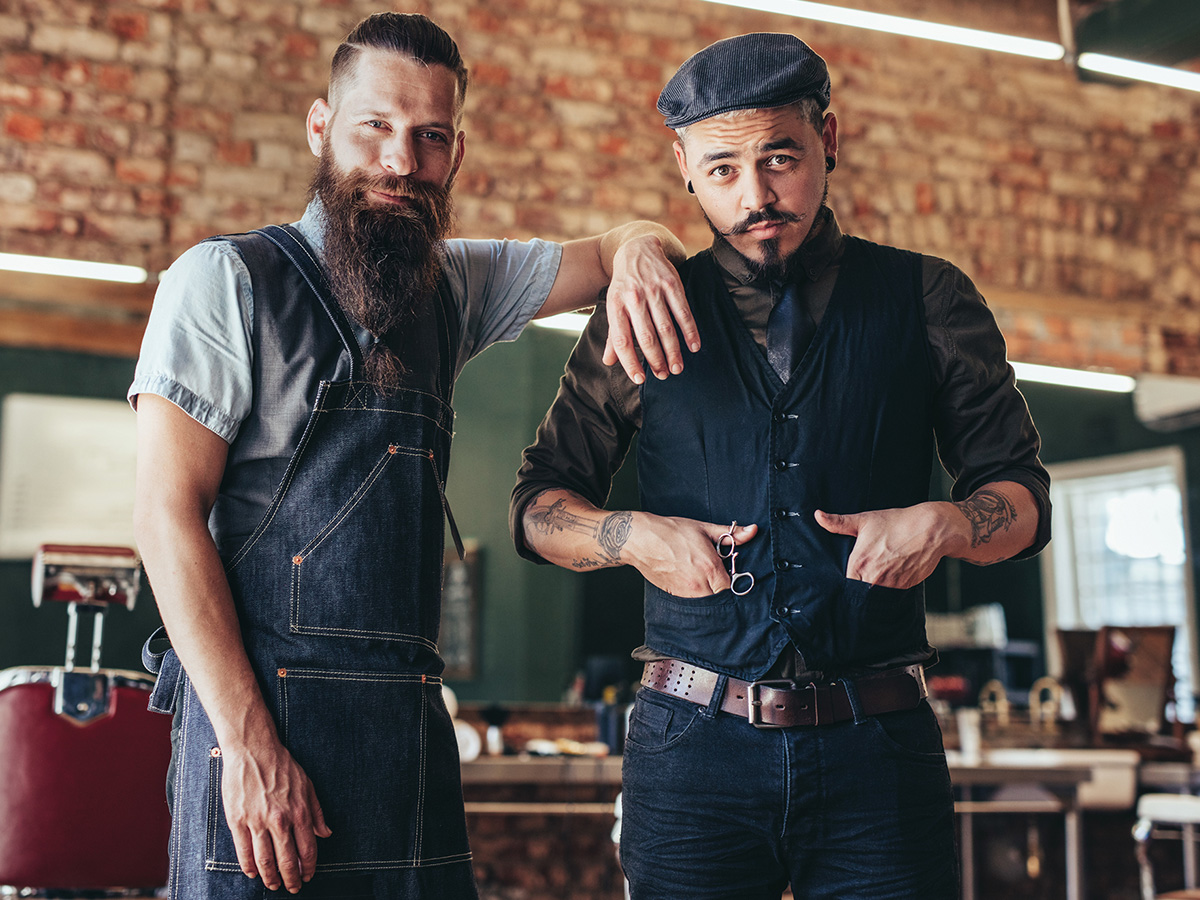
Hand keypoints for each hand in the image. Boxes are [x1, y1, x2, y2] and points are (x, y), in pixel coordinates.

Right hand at [220, 738, 332, 892]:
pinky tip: (253, 873)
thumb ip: (316, 811)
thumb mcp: (307, 785)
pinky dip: (249, 867)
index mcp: (299, 812)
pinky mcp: (238, 821)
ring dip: (271, 878)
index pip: (307, 849)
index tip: (308, 876)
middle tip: (293, 888)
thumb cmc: (282, 765)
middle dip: (291, 879)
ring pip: (265, 861)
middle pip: (287, 861)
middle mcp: (280, 821)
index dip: (309, 867)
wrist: (253, 750)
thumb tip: (325, 833)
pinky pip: (244, 851)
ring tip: (274, 884)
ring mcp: (257, 822)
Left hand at [602, 235, 697, 383]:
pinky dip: (689, 330)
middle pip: (645, 336)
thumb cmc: (624, 285)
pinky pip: (682, 311)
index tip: (639, 379)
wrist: (637, 248)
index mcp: (616, 305)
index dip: (629, 362)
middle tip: (665, 375)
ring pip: (665, 327)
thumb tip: (608, 362)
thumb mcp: (614, 306)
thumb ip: (613, 334)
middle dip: (656, 360)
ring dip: (673, 351)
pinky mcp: (671, 283)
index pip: (621, 340)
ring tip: (678, 367)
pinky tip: (694, 346)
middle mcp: (633, 298)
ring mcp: (653, 289)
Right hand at [627, 514, 756, 596]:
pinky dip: (696, 597)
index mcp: (710, 567)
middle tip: (718, 578)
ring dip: (709, 595)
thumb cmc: (672, 531)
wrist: (642, 539)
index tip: (730, 575)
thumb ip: (732, 534)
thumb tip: (753, 530)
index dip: (733, 582)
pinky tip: (692, 582)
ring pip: (706, 603)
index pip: (731, 588)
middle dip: (722, 590)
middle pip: (720, 598)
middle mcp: (699, 584)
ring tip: (705, 580)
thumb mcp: (704, 528)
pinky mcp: (674, 595)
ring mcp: (686, 592)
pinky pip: (692, 603)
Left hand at [815, 502, 960, 588]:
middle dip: (860, 589)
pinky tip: (892, 578)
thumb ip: (838, 522)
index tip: (848, 582)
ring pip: (876, 596)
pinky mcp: (906, 587)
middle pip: (860, 593)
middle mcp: (874, 576)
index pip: (845, 585)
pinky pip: (893, 595)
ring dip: (875, 590)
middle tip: (864, 581)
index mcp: (859, 562)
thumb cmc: (897, 522)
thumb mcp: (865, 520)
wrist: (931, 529)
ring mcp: (891, 584)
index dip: (846, 584)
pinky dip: (891, 590)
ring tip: (878, 579)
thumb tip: (817, 515)